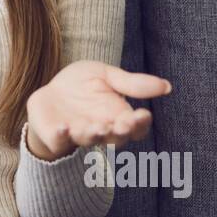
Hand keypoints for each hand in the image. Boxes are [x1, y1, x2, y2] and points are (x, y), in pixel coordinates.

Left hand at [25, 61, 170, 160]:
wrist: (49, 91)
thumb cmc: (82, 85)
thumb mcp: (106, 76)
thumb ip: (132, 83)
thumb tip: (167, 86)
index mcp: (118, 117)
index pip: (136, 127)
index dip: (140, 123)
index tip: (143, 114)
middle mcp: (101, 130)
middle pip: (116, 139)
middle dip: (120, 132)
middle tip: (122, 124)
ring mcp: (78, 135)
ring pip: (89, 140)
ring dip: (94, 134)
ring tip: (96, 127)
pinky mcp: (56, 136)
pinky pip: (59, 141)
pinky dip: (61, 136)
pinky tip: (63, 127)